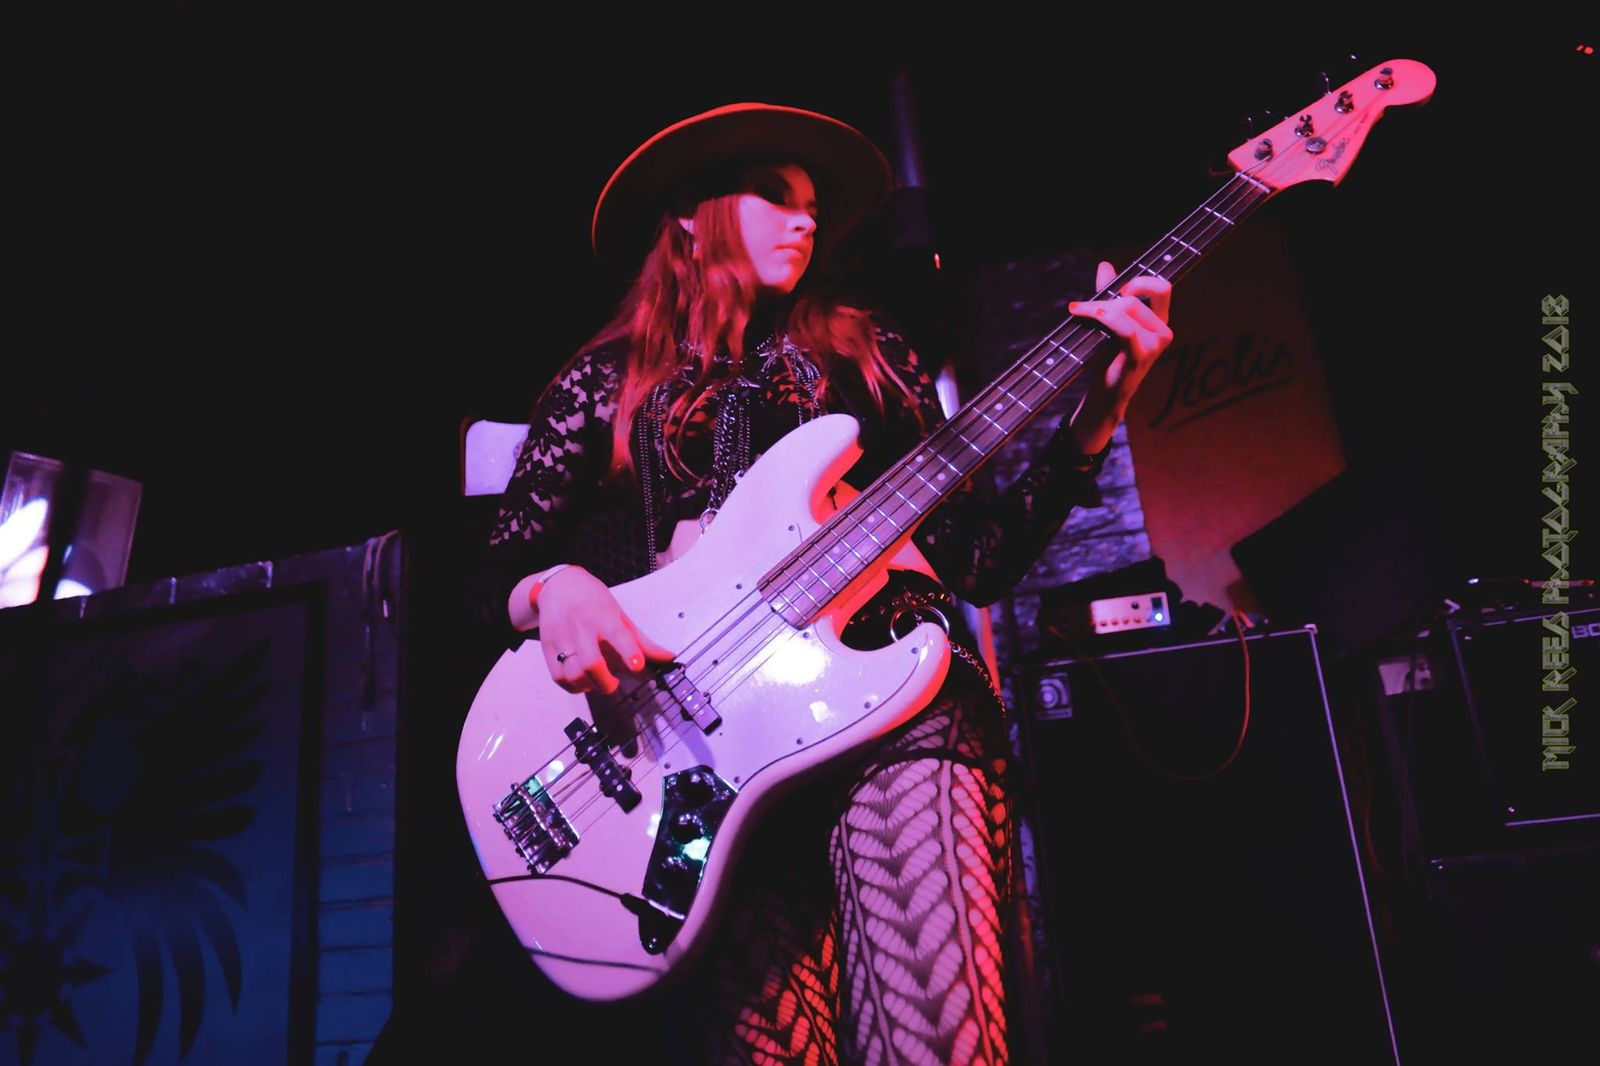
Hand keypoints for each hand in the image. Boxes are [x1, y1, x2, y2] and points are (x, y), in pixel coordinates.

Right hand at [536, 567, 676, 693]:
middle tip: (613, 683)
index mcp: (603, 616)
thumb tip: (669, 657)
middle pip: (592, 662)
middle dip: (606, 682)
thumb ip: (642, 640)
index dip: (628, 651)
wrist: (558, 585)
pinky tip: (582, 681)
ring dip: (589, 685)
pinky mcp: (547, 647)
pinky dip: (572, 686)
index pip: (618, 634)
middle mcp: (582, 627)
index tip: (637, 665)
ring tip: (597, 682)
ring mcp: (562, 638)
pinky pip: (558, 677)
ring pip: (573, 673)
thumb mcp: (619, 613)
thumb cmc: (593, 600)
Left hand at [1066, 260, 1173, 451]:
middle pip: (1133, 298)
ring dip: (1096, 308)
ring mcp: (1155, 345)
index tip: (1119, 290)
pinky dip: (1100, 317)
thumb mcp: (1110, 323)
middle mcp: (1162, 331)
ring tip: (1078, 312)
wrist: (1104, 396)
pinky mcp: (1140, 356)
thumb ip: (1110, 295)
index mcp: (1159, 322)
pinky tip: (1083, 314)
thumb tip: (1105, 265)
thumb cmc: (1109, 361)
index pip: (1162, 288)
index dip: (1141, 281)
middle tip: (1083, 308)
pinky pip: (1122, 327)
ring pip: (1125, 309)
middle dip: (1103, 300)